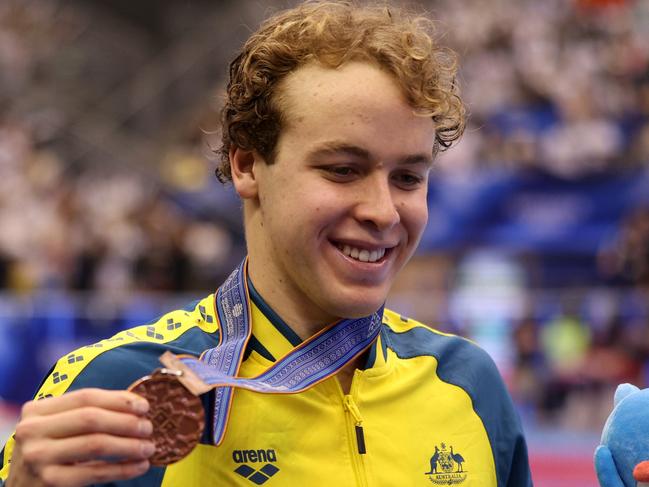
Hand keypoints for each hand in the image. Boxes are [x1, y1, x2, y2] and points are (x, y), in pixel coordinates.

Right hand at [6, 388, 153, 486]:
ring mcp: (38, 457)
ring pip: (96, 444)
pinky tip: (140, 466)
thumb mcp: (58, 427)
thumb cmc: (50, 452)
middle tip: (148, 428)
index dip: (119, 400)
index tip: (144, 406)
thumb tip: (136, 405)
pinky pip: (95, 473)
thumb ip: (86, 413)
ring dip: (129, 445)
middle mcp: (32, 431)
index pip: (86, 397)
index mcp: (37, 410)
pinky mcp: (49, 482)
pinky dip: (123, 469)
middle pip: (91, 418)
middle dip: (126, 422)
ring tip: (148, 447)